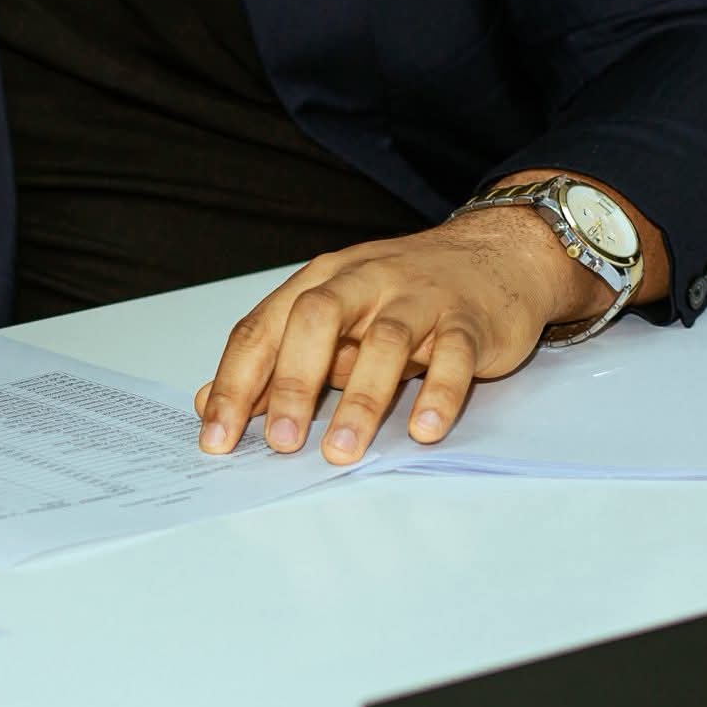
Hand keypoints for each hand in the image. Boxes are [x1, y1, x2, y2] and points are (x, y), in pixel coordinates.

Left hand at [192, 206, 605, 464]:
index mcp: (319, 282)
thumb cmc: (402, 295)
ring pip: (383, 342)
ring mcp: (418, 297)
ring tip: (340, 451)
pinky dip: (438, 392)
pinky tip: (422, 429)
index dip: (235, 382)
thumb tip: (212, 402)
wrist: (495, 255)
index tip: (216, 436)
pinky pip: (453, 355)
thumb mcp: (336, 320)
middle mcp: (363, 281)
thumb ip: (277, 360)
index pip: (263, 328)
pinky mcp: (468, 319)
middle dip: (291, 383)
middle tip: (280, 442)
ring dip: (360, 400)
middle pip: (315, 321)